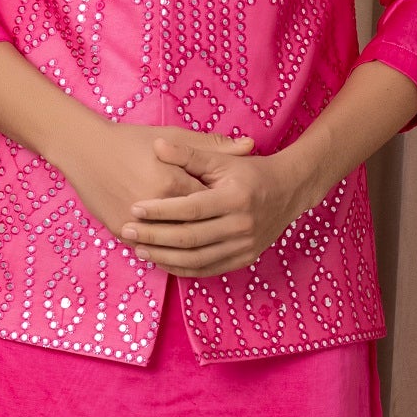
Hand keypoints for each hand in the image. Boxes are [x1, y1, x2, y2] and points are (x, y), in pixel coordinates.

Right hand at [53, 118, 258, 248]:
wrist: (84, 150)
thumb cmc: (130, 140)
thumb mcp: (172, 136)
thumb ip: (211, 146)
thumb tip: (250, 146)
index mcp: (173, 182)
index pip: (209, 204)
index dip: (224, 208)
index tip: (237, 210)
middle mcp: (156, 206)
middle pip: (194, 227)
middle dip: (212, 231)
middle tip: (228, 232)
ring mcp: (136, 223)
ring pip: (171, 244)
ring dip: (190, 248)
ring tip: (209, 247)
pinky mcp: (120, 231)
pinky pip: (149, 249)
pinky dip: (165, 253)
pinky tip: (180, 254)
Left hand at [116, 130, 312, 275]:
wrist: (288, 191)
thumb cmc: (249, 172)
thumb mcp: (221, 160)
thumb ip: (189, 154)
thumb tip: (158, 146)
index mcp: (235, 198)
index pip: (190, 208)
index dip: (160, 210)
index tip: (135, 207)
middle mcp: (242, 225)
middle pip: (190, 237)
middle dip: (155, 236)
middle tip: (128, 230)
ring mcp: (244, 246)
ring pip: (197, 259)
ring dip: (164, 257)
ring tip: (139, 249)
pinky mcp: (244, 258)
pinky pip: (208, 270)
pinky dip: (183, 268)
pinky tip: (162, 261)